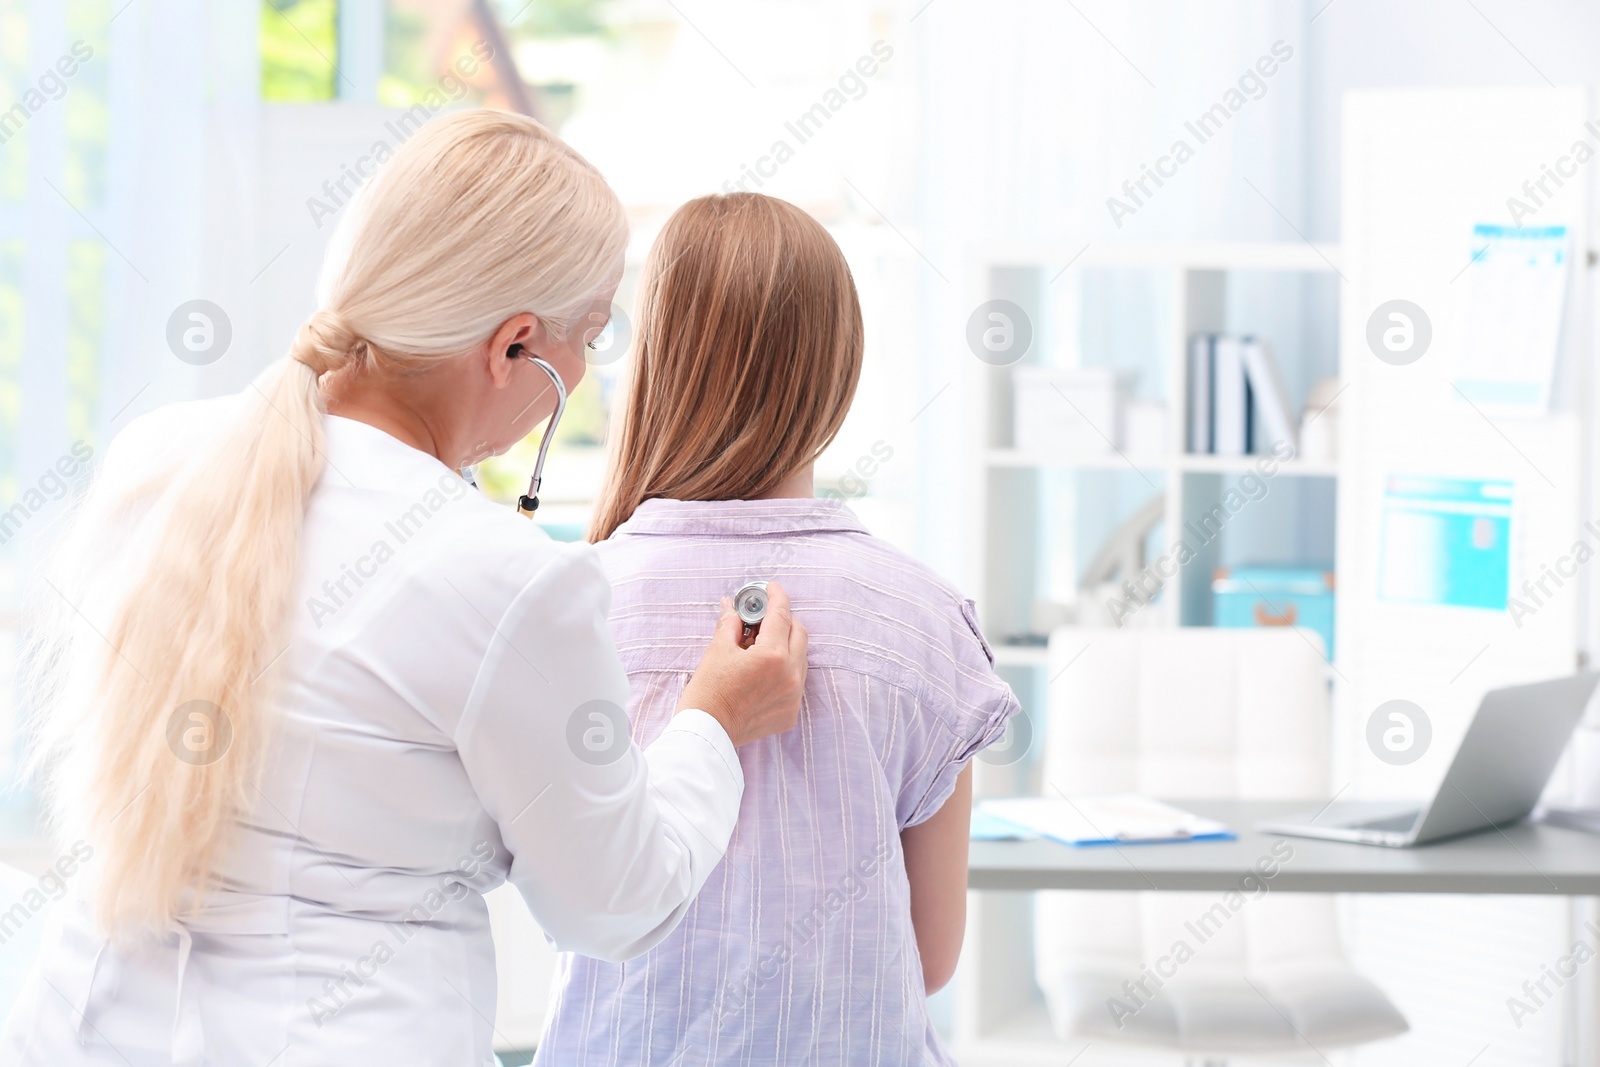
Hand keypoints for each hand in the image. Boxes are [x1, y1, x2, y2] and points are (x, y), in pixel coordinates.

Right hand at [677, 580, 806, 746]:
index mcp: (773, 656)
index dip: (776, 596)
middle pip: (799, 633)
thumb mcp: (717, 650)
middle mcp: (790, 675)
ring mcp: (793, 696)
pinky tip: (764, 670)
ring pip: (801, 658)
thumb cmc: (707, 692)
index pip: (781, 615)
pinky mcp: (790, 713)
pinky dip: (785, 670)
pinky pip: (796, 682)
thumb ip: (731, 623)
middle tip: (764, 616)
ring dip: (786, 645)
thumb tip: (731, 606)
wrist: (706, 732)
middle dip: (784, 619)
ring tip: (761, 644)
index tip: (771, 588)